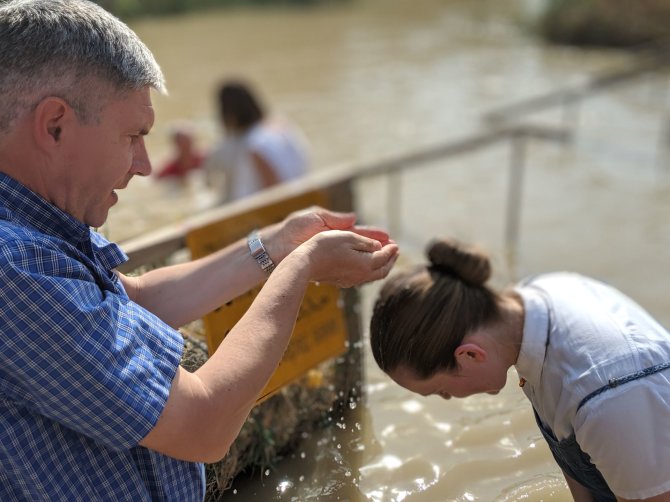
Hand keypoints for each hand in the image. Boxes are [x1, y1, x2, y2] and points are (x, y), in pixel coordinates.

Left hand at [263, 206, 392, 262]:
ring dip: (373, 261)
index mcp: (334, 230)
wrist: (276, 248)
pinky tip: (369, 273)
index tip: (388, 236)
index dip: (374, 235)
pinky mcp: (327, 268)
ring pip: (358, 260)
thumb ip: (335, 218)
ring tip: (387, 262)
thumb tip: (354, 217)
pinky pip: (348, 271)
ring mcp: (333, 257)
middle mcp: (336, 245)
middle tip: (394, 250)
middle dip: (379, 249)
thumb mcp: (315, 217)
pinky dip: (360, 271)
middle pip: (363, 248)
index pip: (359, 233)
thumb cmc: (292, 229)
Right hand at [295, 229, 398, 287]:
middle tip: (395, 251)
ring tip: (384, 257)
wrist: (305, 264)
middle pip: (382, 270)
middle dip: (390, 260)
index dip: (391, 249)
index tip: (396, 243)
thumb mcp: (348, 237)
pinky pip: (363, 278)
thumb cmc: (325, 246)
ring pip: (373, 276)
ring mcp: (352, 280)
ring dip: (381, 266)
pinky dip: (371, 270)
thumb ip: (366, 242)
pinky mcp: (343, 281)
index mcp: (366, 263)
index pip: (385, 256)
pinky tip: (367, 265)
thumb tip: (379, 247)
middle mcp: (361, 275)